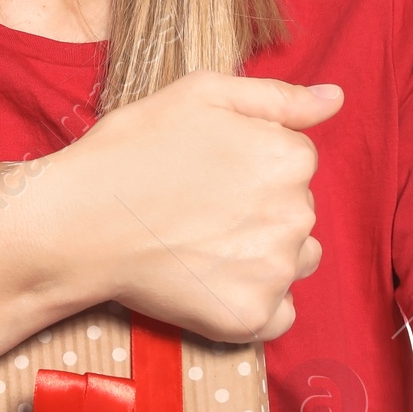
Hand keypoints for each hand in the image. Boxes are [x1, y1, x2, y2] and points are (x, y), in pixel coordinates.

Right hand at [25, 72, 338, 341]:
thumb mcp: (201, 94)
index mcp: (289, 158)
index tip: (207, 172)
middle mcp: (295, 215)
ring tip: (203, 245)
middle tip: (197, 208)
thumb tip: (335, 99)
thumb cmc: (131, 151)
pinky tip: (209, 281)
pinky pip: (279, 313)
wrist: (77, 223)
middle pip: (297, 211)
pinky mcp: (251, 317)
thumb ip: (278, 97)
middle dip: (258, 209)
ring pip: (294, 261)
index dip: (248, 164)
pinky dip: (251, 302)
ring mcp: (275, 271)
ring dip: (262, 255)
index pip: (295, 161)